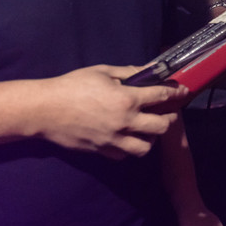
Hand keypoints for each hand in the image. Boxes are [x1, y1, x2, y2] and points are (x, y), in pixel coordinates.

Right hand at [33, 65, 186, 158]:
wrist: (43, 110)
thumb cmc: (71, 86)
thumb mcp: (102, 72)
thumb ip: (129, 72)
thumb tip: (149, 70)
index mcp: (127, 99)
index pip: (161, 96)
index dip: (175, 92)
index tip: (182, 91)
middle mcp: (124, 122)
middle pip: (162, 126)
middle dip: (168, 118)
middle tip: (165, 112)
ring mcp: (113, 139)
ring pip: (146, 147)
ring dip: (150, 137)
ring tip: (146, 128)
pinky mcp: (101, 151)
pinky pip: (124, 155)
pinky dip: (129, 148)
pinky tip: (126, 137)